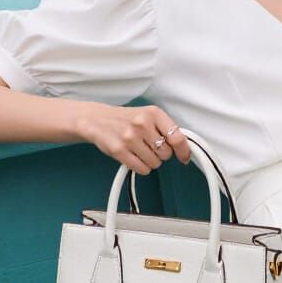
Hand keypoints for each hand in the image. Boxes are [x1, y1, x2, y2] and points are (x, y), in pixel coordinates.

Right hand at [75, 103, 191, 172]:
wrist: (97, 120)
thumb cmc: (126, 120)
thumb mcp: (148, 116)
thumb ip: (165, 128)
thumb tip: (184, 147)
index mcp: (153, 113)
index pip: (177, 137)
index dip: (183, 151)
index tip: (184, 157)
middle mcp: (142, 124)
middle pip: (166, 153)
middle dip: (162, 154)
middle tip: (150, 147)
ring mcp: (130, 137)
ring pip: (155, 163)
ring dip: (151, 161)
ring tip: (140, 150)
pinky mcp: (119, 151)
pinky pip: (142, 169)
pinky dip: (142, 167)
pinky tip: (134, 157)